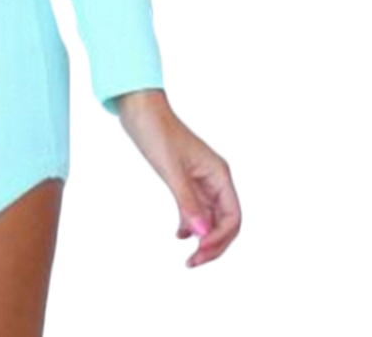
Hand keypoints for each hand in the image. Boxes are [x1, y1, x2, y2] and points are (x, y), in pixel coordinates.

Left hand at [115, 89, 240, 267]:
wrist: (139, 109)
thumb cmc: (156, 132)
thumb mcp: (170, 169)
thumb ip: (186, 201)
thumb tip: (200, 233)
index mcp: (219, 173)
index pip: (233, 216)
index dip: (220, 239)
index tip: (198, 251)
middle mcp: (214, 178)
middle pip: (225, 221)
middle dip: (213, 244)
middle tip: (192, 263)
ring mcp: (201, 179)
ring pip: (211, 218)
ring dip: (202, 237)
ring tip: (187, 256)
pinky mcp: (186, 179)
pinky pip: (196, 209)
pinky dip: (190, 224)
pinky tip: (178, 233)